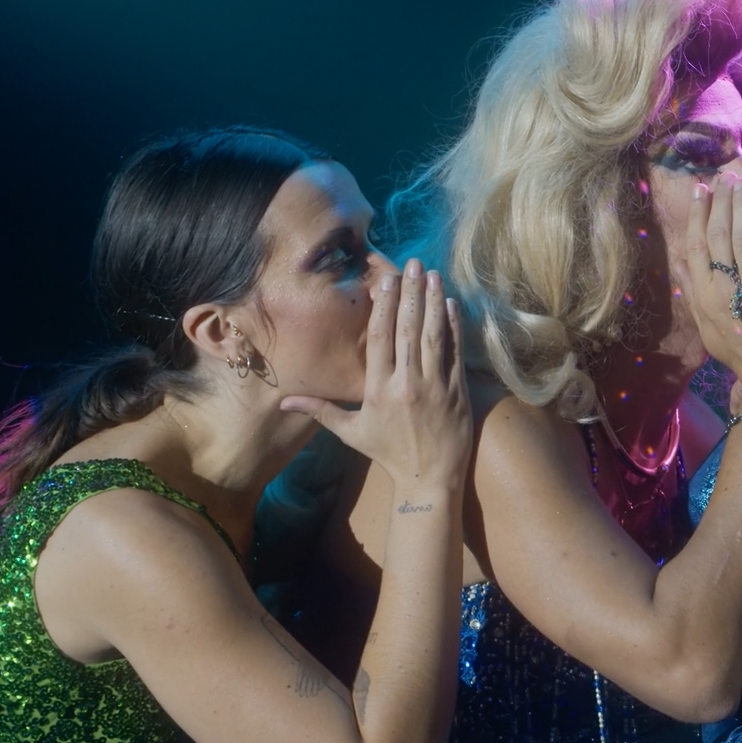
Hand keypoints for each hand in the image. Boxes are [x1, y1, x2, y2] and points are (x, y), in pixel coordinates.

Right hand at [282, 258, 472, 488]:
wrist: (429, 479)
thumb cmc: (389, 453)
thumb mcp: (351, 432)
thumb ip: (320, 410)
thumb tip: (283, 401)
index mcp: (378, 390)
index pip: (380, 339)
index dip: (384, 306)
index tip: (387, 279)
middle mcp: (407, 384)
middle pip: (408, 330)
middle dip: (410, 294)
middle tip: (413, 263)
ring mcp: (436, 386)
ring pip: (434, 336)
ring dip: (434, 302)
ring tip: (433, 274)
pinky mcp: (458, 392)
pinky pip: (456, 353)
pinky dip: (455, 327)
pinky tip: (452, 303)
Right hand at [680, 173, 741, 392]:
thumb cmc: (741, 353)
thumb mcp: (707, 328)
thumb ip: (694, 295)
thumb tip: (683, 264)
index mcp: (702, 299)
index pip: (696, 248)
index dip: (697, 216)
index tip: (700, 192)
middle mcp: (723, 290)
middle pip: (718, 236)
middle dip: (720, 203)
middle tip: (722, 178)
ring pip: (741, 237)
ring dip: (739, 205)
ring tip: (739, 182)